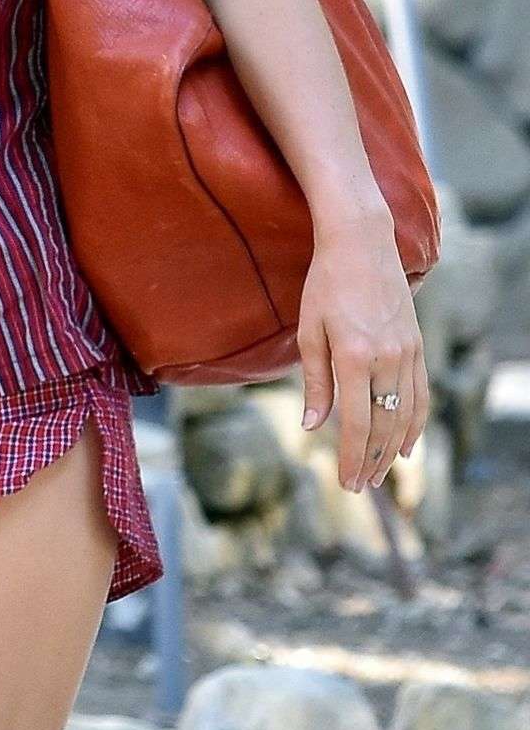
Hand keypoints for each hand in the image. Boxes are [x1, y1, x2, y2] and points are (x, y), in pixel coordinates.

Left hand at [295, 211, 429, 491]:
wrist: (361, 244)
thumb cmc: (325, 284)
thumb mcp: (309, 331)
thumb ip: (313, 382)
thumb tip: (312, 426)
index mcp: (353, 356)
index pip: (356, 423)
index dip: (352, 457)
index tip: (347, 484)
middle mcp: (386, 358)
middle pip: (383, 425)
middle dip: (371, 460)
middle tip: (361, 486)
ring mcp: (407, 352)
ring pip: (405, 414)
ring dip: (392, 449)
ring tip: (380, 474)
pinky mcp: (417, 345)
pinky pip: (420, 394)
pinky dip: (415, 422)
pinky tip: (405, 444)